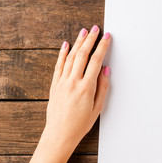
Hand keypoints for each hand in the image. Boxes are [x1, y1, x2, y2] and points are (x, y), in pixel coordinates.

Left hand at [44, 25, 110, 148]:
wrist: (60, 134)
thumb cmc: (80, 123)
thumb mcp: (98, 108)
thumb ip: (103, 87)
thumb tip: (106, 70)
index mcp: (86, 87)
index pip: (96, 61)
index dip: (102, 46)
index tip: (107, 37)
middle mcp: (73, 82)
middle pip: (83, 54)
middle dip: (90, 39)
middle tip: (96, 28)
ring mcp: (62, 82)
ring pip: (71, 57)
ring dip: (78, 42)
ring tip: (84, 32)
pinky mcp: (54, 84)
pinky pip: (59, 65)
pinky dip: (62, 53)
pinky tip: (66, 45)